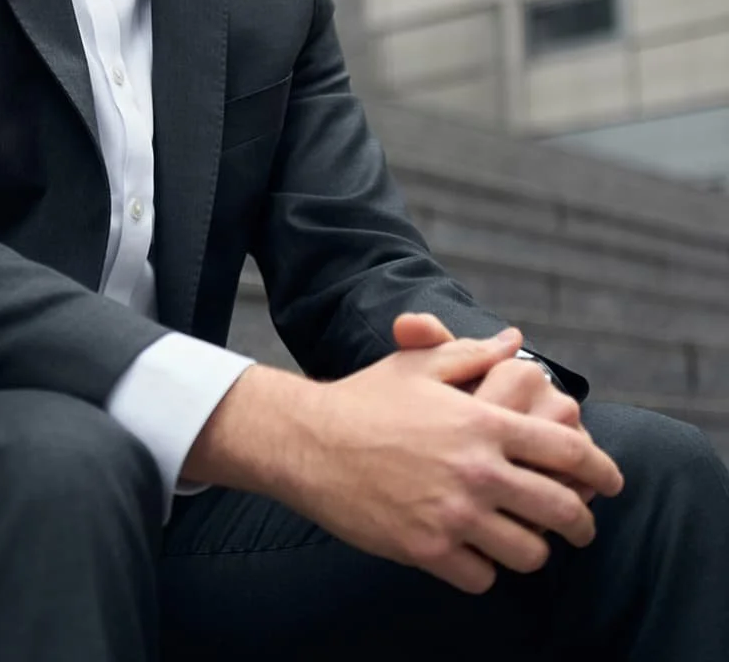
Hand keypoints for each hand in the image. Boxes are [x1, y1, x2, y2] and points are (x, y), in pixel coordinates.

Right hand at [186, 334, 622, 595]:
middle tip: (578, 526)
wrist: (308, 442)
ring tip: (521, 541)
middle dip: (581, 523)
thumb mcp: (418, 366)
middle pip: (561, 510)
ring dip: (531, 549)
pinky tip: (471, 554)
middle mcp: (477, 470)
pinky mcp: (428, 550)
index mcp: (482, 422)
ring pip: (528, 553)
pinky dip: (483, 570)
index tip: (612, 480)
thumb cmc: (364, 399)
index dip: (600, 468)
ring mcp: (453, 514)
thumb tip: (514, 341)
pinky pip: (483, 577)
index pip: (567, 450)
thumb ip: (472, 353)